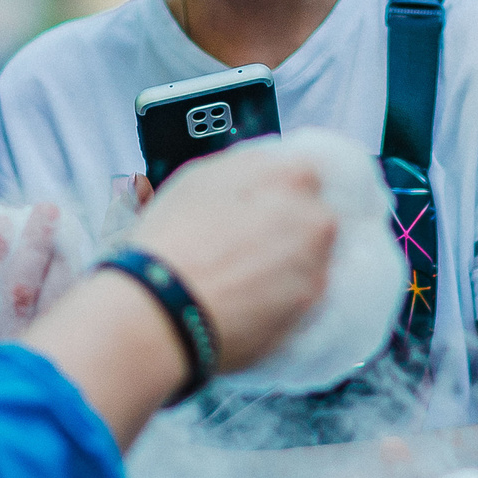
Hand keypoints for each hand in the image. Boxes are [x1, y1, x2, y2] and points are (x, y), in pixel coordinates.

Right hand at [120, 148, 334, 375]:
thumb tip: (269, 166)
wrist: (160, 310)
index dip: (282, 194)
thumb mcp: (201, 178)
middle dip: (290, 229)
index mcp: (292, 177)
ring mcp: (317, 266)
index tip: (266, 208)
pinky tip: (251, 300)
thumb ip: (249, 168)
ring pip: (314, 258)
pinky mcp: (311, 309)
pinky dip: (286, 297)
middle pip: (315, 218)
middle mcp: (315, 220)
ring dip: (290, 264)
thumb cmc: (171, 245)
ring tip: (245, 278)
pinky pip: (306, 295)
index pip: (310, 176)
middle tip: (249, 246)